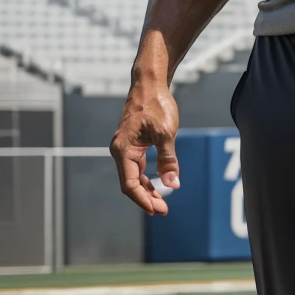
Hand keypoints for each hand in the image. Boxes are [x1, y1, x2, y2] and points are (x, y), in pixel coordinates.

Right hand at [110, 86, 180, 215]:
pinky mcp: (134, 144)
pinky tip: (158, 185)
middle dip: (146, 197)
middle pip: (131, 182)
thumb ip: (168, 159)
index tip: (157, 210)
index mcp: (123, 149)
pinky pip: (138, 166)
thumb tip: (173, 184)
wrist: (150, 83)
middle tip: (163, 210)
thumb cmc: (156, 104)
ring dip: (147, 190)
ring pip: (135, 176)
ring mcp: (126, 147)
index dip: (143, 199)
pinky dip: (148, 177)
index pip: (129, 183)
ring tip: (162, 203)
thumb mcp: (165, 132)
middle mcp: (121, 150)